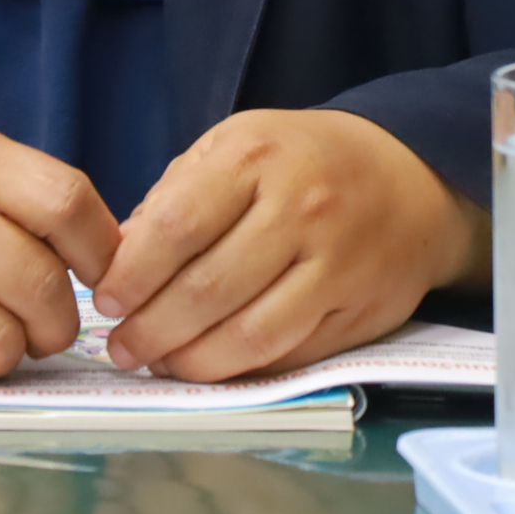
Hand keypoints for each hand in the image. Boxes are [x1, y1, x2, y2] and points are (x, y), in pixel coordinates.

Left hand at [89, 109, 487, 382]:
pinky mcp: (361, 311)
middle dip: (153, 329)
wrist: (408, 176)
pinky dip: (242, 369)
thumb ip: (178, 195)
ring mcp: (336, 265)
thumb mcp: (236, 145)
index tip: (106, 299)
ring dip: (193, 361)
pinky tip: (213, 364)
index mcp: (256, 156)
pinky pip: (290, 355)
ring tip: (161, 363)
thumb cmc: (303, 160)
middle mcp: (301, 209)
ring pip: (251, 334)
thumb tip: (122, 260)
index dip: (133, 273)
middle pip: (209, 289)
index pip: (178, 225)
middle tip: (122, 348)